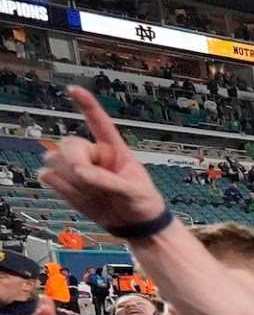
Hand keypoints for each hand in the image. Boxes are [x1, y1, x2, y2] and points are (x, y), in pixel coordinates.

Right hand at [41, 88, 169, 231]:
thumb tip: (82, 172)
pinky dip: (59, 185)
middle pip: (69, 143)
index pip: (99, 122)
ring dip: (67, 175)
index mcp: (114, 149)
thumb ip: (109, 181)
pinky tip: (75, 193)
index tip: (73, 90)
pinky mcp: (67, 184)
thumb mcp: (133, 191)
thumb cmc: (141, 202)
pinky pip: (50, 177)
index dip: (87, 105)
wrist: (135, 225)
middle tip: (85, 177)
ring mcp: (78, 169)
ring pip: (56, 160)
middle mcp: (93, 155)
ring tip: (89, 190)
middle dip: (74, 159)